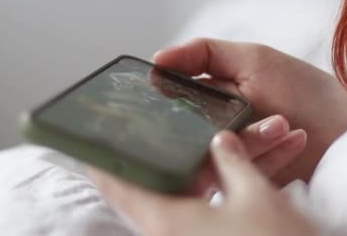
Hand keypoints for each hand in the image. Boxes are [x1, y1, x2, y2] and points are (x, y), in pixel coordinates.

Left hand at [90, 131, 317, 235]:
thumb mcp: (255, 195)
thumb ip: (234, 161)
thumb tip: (220, 140)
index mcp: (166, 221)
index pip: (118, 186)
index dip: (102, 160)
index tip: (92, 136)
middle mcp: (171, 235)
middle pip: (159, 184)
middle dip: (170, 150)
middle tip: (165, 122)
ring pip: (192, 194)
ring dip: (215, 165)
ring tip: (230, 135)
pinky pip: (209, 208)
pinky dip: (225, 185)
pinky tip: (249, 164)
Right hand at [154, 38, 346, 184]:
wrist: (345, 125)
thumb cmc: (301, 88)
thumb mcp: (252, 59)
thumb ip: (204, 53)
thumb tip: (156, 59)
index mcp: (207, 100)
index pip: (171, 105)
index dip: (169, 104)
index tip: (181, 98)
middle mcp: (213, 129)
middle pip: (190, 136)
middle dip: (218, 125)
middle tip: (251, 114)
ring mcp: (230, 158)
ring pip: (218, 156)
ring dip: (255, 139)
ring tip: (283, 123)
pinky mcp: (247, 181)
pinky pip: (244, 174)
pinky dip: (272, 155)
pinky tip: (295, 138)